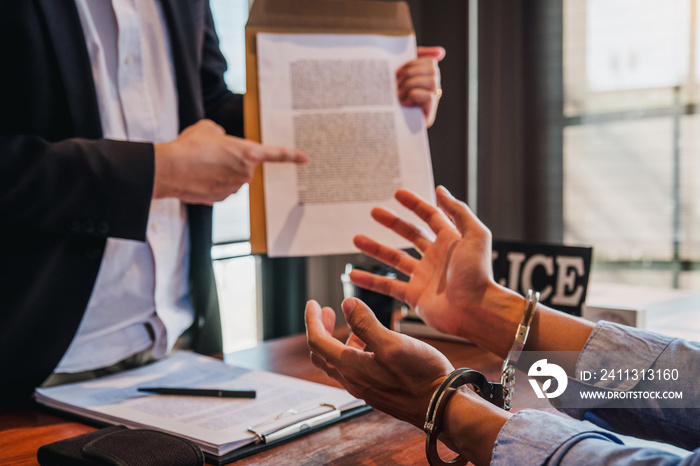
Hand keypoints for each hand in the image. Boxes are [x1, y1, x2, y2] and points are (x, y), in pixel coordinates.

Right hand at [153, 119, 306, 203]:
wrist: (169, 169)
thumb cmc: (189, 146)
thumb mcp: (209, 129)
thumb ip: (222, 135)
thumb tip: (221, 142)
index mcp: (248, 153)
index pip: (275, 154)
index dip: (291, 156)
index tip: (305, 158)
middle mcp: (245, 173)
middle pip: (244, 165)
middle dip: (231, 160)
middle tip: (210, 154)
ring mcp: (234, 188)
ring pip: (232, 178)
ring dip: (220, 171)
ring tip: (200, 164)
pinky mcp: (221, 199)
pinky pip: (220, 188)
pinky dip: (211, 183)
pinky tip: (197, 176)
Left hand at [305, 298, 453, 428]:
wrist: (441, 407)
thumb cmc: (421, 377)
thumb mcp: (392, 343)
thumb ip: (366, 323)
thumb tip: (346, 304)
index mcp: (351, 367)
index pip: (317, 341)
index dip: (312, 319)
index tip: (313, 303)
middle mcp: (353, 380)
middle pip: (323, 353)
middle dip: (321, 329)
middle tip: (327, 312)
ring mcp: (365, 387)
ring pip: (339, 362)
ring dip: (339, 340)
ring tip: (353, 324)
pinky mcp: (377, 390)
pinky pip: (355, 369)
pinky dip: (354, 351)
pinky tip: (372, 344)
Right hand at [349, 186, 495, 340]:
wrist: (476, 310)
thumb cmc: (478, 274)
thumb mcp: (475, 234)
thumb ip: (458, 211)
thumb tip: (440, 190)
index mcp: (451, 240)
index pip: (429, 216)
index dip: (414, 204)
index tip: (397, 194)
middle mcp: (436, 257)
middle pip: (410, 234)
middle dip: (392, 222)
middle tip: (374, 211)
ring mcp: (424, 277)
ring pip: (394, 259)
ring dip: (376, 248)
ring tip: (357, 239)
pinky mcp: (415, 296)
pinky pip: (388, 286)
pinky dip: (370, 281)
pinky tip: (354, 275)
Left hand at [396, 46, 445, 127]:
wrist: (380, 120)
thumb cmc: (388, 95)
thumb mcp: (400, 72)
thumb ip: (417, 57)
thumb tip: (441, 52)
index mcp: (426, 77)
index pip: (430, 61)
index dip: (413, 62)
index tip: (398, 72)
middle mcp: (433, 88)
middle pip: (432, 69)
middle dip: (410, 73)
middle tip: (396, 83)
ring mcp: (432, 102)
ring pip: (432, 81)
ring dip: (410, 85)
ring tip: (398, 94)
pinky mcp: (429, 115)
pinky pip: (429, 96)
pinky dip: (413, 96)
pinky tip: (404, 103)